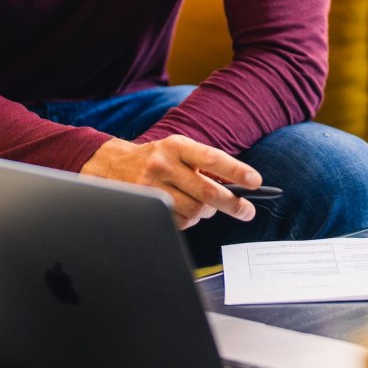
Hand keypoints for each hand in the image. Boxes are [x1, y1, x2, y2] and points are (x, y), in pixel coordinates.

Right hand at [79, 134, 263, 229]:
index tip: (256, 181)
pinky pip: (179, 222)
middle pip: (206, 191)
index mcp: (176, 145)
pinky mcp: (146, 207)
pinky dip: (189, 220)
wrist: (111, 166)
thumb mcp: (178, 150)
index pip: (212, 158)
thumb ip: (203, 164)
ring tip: (205, 206)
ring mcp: (152, 188)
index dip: (236, 170)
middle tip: (247, 211)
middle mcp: (163, 165)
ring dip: (206, 213)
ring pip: (194, 211)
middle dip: (232, 204)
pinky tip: (184, 210)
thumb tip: (236, 187)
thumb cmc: (157, 158)